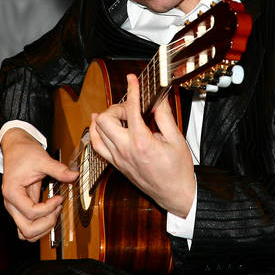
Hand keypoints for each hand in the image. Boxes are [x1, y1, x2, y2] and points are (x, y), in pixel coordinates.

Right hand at [0, 128, 78, 241]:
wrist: (16, 148)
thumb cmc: (24, 153)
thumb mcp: (42, 159)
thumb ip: (58, 169)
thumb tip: (73, 176)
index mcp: (12, 192)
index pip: (31, 212)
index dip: (49, 208)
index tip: (59, 198)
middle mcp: (11, 204)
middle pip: (27, 229)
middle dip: (46, 223)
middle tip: (58, 208)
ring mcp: (15, 208)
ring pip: (26, 233)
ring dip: (43, 228)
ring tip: (54, 212)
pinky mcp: (20, 208)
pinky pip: (27, 227)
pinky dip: (39, 226)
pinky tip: (49, 213)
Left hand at [89, 74, 195, 217]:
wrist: (175, 195)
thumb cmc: (178, 170)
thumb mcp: (177, 139)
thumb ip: (164, 116)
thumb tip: (157, 100)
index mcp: (141, 142)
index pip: (131, 109)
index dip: (132, 90)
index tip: (132, 80)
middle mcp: (125, 150)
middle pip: (105, 119)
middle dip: (116, 107)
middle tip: (130, 108)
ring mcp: (118, 159)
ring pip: (96, 132)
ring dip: (105, 119)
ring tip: (119, 116)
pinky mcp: (116, 165)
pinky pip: (97, 146)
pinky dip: (97, 133)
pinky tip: (102, 126)